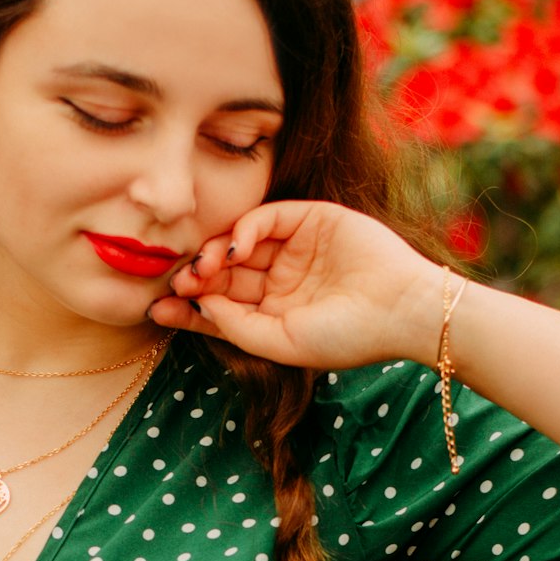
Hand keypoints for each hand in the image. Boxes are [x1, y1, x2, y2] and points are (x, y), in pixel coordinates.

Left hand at [149, 200, 442, 368]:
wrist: (402, 310)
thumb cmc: (348, 337)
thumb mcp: (283, 343)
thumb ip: (237, 327)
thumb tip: (200, 307)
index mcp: (273, 313)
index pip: (220, 306)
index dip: (188, 308)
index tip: (157, 311)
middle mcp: (279, 279)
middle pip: (223, 273)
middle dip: (195, 279)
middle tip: (176, 285)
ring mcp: (293, 247)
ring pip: (237, 244)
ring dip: (212, 254)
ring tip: (200, 270)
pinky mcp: (309, 218)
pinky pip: (264, 217)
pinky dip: (243, 229)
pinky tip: (234, 248)